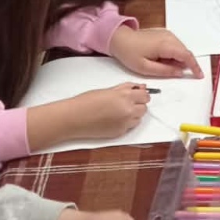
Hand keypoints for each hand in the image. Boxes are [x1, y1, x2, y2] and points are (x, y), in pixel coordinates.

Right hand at [25, 83, 148, 152]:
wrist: (74, 118)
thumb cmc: (86, 102)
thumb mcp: (108, 90)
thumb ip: (126, 88)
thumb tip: (140, 87)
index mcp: (125, 96)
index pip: (145, 95)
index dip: (141, 94)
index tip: (137, 94)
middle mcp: (128, 110)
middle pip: (145, 107)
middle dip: (139, 104)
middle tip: (127, 102)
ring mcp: (125, 123)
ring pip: (139, 118)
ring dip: (134, 114)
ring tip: (119, 111)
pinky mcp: (120, 133)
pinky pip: (130, 126)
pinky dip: (126, 123)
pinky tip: (114, 119)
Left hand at [109, 25, 202, 79]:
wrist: (119, 38)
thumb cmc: (130, 53)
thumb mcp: (145, 68)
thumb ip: (165, 71)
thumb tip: (180, 73)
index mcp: (165, 45)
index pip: (186, 56)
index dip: (195, 66)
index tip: (199, 76)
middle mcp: (169, 37)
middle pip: (185, 52)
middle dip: (184, 64)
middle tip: (173, 73)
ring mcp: (167, 33)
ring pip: (180, 48)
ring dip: (178, 59)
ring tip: (161, 65)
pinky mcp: (164, 33)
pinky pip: (175, 45)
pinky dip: (174, 54)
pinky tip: (162, 59)